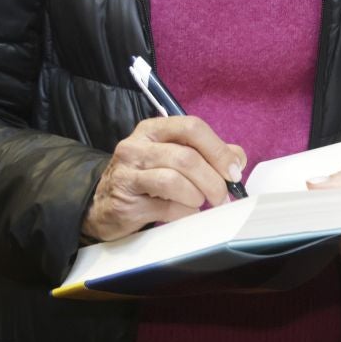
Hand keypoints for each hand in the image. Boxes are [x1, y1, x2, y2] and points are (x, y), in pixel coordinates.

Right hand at [81, 115, 247, 242]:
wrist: (103, 205)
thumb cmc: (146, 179)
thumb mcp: (173, 157)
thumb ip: (207, 154)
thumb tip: (237, 159)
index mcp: (153, 130)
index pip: (192, 127)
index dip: (218, 150)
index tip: (233, 172)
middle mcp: (136, 147)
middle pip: (186, 158)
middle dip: (212, 180)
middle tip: (221, 196)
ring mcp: (128, 174)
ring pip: (174, 181)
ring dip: (196, 197)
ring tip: (197, 203)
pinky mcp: (126, 202)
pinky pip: (166, 208)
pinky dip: (184, 213)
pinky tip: (183, 214)